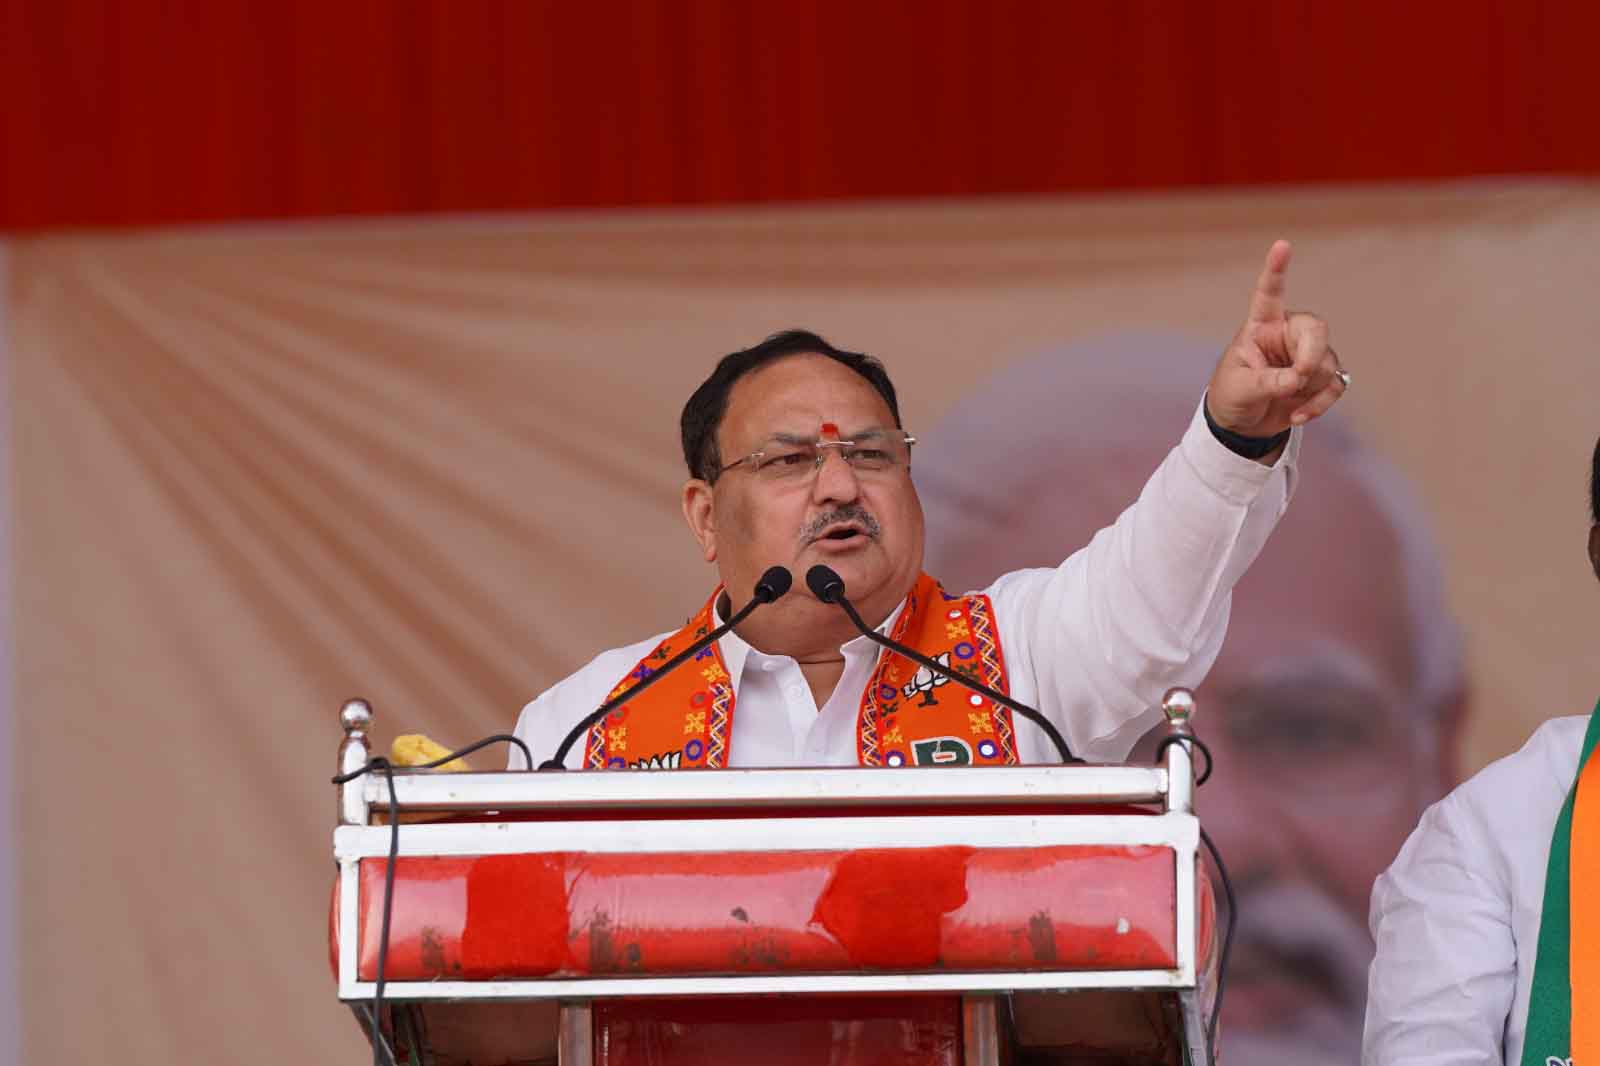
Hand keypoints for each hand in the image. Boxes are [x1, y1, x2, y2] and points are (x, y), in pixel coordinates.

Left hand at [1207, 240, 1346, 439]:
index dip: (1276, 270)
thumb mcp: (1240, 388)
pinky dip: (1321, 403)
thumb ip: (1267, 381)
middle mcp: (1287, 335)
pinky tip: (1300, 415)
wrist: (1241, 424)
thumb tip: (1297, 380)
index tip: (1282, 245)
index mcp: (1260, 327)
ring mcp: (1306, 355)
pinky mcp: (1320, 378)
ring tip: (1287, 401)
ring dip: (1311, 386)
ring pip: (1327, 362)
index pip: (1269, 294)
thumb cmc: (1232, 396)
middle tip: (1299, 376)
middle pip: (1316, 329)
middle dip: (1312, 354)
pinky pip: (1335, 384)